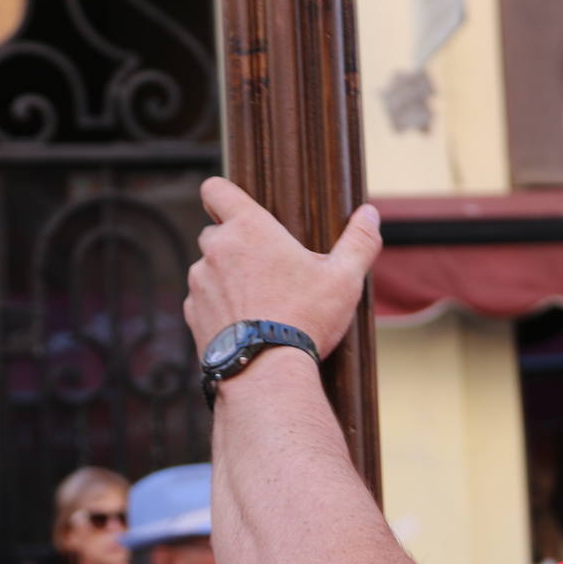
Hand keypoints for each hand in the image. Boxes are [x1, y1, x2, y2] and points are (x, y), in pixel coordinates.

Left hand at [184, 177, 381, 358]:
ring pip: (207, 268)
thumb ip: (359, 243)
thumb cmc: (305, 320)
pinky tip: (243, 324)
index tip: (235, 205)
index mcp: (248, 229)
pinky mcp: (192, 314)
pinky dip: (218, 306)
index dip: (222, 193)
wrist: (266, 374)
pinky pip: (202, 300)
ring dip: (226, 277)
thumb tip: (370, 215)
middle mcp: (216, 250)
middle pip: (214, 231)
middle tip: (266, 267)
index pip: (216, 190)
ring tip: (258, 302)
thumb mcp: (344, 279)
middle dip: (235, 243)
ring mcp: (199, 282)